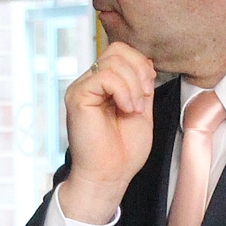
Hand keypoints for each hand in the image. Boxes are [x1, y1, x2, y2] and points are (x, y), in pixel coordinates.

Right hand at [58, 43, 155, 223]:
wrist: (110, 175)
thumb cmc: (124, 151)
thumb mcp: (142, 109)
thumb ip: (141, 85)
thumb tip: (146, 63)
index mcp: (104, 85)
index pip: (121, 52)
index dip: (141, 65)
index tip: (148, 90)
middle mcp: (90, 82)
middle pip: (117, 50)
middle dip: (139, 71)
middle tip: (143, 99)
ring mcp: (82, 88)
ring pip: (113, 61)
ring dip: (133, 85)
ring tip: (134, 109)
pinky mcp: (77, 96)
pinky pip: (105, 76)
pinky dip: (123, 90)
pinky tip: (127, 109)